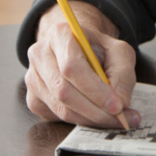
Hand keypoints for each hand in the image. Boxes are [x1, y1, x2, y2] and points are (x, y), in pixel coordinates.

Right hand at [24, 2, 139, 128]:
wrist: (80, 50)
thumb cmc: (98, 50)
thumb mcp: (119, 52)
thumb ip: (123, 75)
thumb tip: (121, 102)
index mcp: (60, 35)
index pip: (72, 66)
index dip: (95, 89)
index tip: (117, 105)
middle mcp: (40, 55)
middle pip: (64, 91)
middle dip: (95, 110)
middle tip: (120, 117)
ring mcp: (33, 78)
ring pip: (61, 109)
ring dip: (91, 118)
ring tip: (114, 118)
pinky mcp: (33, 98)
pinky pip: (57, 117)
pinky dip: (81, 121)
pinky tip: (96, 115)